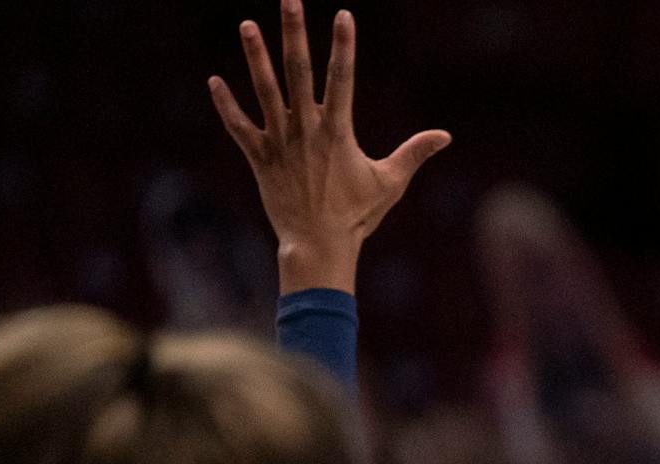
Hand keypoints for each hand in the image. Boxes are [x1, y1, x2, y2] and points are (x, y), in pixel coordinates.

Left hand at [209, 0, 450, 293]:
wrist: (319, 245)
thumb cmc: (357, 215)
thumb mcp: (390, 182)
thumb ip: (414, 152)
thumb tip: (445, 135)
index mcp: (337, 132)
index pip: (343, 79)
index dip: (343, 46)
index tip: (344, 15)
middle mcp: (306, 130)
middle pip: (298, 72)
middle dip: (294, 33)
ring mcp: (280, 142)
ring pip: (265, 91)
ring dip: (256, 56)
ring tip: (248, 24)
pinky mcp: (260, 158)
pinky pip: (239, 128)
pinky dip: (226, 106)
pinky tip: (214, 81)